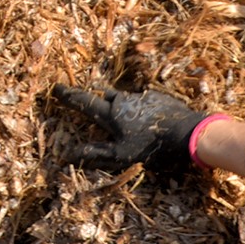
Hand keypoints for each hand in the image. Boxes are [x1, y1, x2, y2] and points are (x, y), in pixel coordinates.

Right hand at [50, 85, 207, 169]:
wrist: (189, 132)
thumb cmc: (151, 147)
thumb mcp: (120, 155)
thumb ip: (95, 153)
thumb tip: (68, 153)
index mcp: (111, 114)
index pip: (83, 102)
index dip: (68, 96)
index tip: (55, 89)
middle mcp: (123, 100)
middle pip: (103, 95)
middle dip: (94, 98)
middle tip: (87, 102)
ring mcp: (142, 97)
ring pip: (123, 97)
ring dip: (117, 103)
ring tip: (118, 114)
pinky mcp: (158, 98)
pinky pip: (141, 100)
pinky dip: (136, 107)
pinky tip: (144, 118)